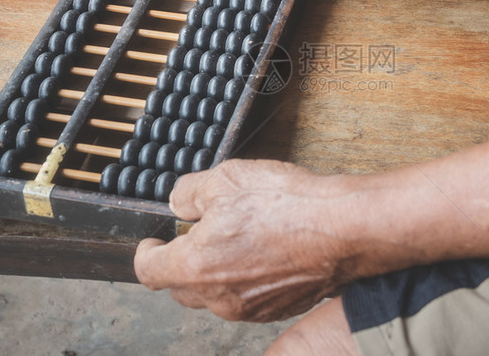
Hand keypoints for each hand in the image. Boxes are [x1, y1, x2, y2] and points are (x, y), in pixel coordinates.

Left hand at [134, 159, 350, 321]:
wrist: (342, 228)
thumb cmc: (285, 204)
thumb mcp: (224, 178)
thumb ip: (189, 193)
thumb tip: (179, 203)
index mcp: (195, 265)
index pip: (148, 271)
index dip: (146, 253)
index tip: (152, 242)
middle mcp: (218, 296)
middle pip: (180, 288)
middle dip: (182, 263)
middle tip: (199, 234)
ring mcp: (249, 308)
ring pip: (215, 295)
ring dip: (215, 273)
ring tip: (238, 239)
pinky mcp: (277, 310)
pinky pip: (247, 299)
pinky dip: (245, 280)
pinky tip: (264, 251)